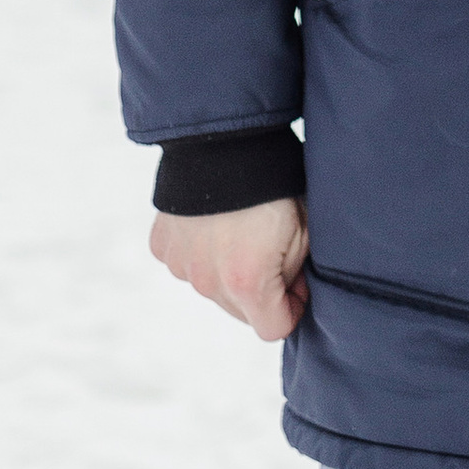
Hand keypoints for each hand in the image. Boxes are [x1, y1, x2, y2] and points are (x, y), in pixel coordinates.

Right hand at [150, 195, 309, 340]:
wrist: (226, 139)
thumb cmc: (275, 182)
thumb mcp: (305, 228)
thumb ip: (296, 274)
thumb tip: (290, 294)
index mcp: (247, 283)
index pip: (272, 328)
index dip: (292, 308)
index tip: (298, 283)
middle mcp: (208, 283)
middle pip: (241, 311)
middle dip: (261, 290)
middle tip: (274, 248)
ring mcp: (181, 266)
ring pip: (213, 288)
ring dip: (228, 271)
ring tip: (243, 228)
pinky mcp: (162, 247)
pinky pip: (188, 263)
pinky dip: (201, 251)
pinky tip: (215, 221)